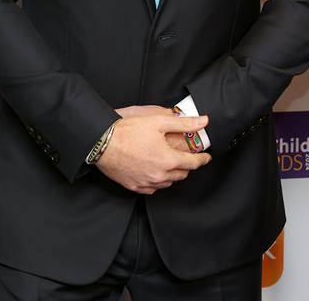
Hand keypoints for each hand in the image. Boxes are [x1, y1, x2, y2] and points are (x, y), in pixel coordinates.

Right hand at [96, 114, 210, 193]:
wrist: (102, 143)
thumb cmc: (127, 131)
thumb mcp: (158, 122)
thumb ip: (184, 123)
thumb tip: (203, 121)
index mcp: (168, 160)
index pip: (193, 163)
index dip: (202, 159)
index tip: (206, 157)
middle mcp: (159, 175)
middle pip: (182, 174)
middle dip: (187, 165)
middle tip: (186, 157)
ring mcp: (147, 183)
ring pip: (168, 182)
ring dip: (173, 173)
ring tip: (169, 162)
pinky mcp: (135, 186)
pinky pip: (153, 188)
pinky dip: (158, 181)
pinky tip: (155, 171)